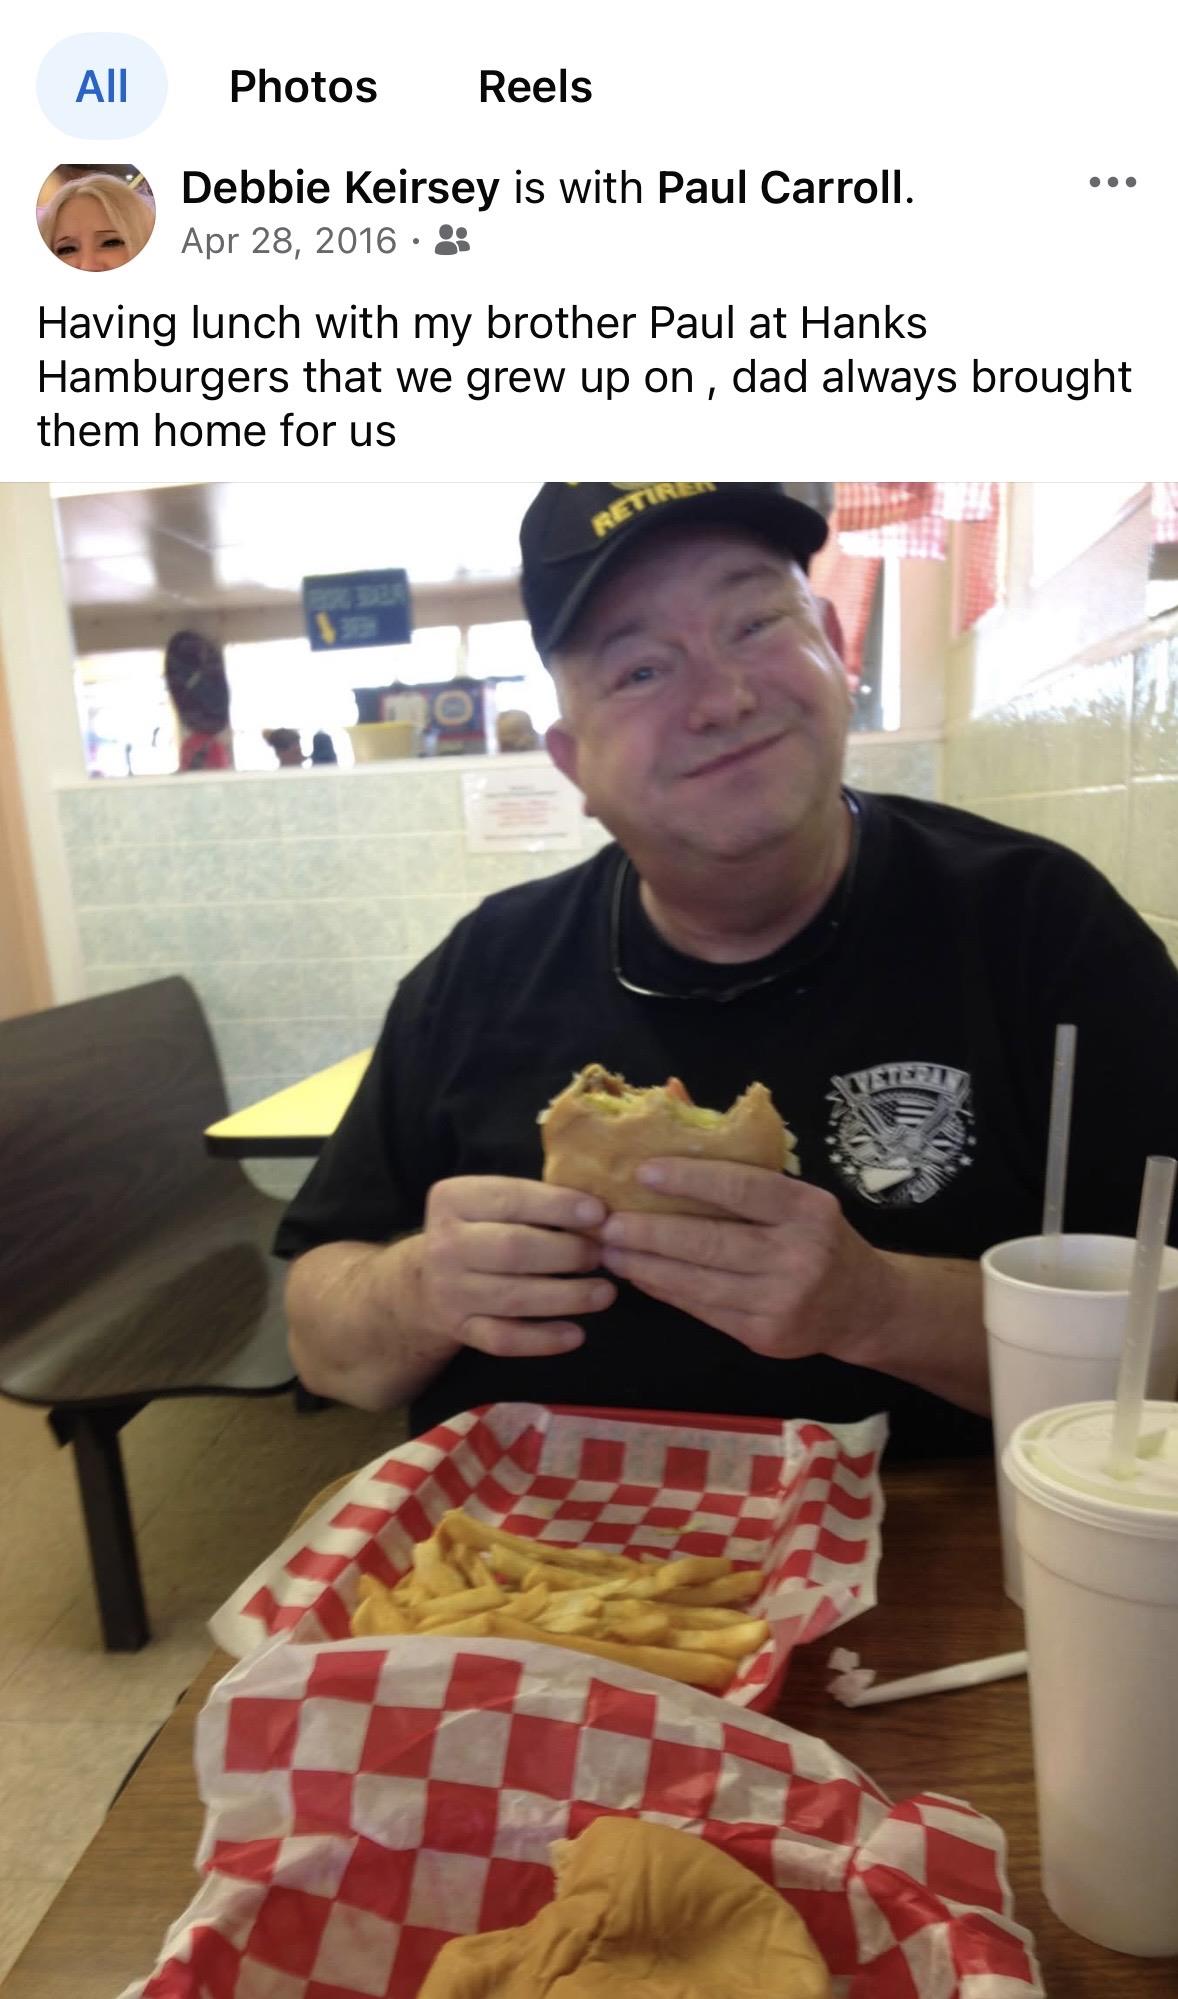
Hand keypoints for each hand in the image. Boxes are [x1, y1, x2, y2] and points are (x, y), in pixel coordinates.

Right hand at [411, 1175, 615, 1359]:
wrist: (424, 1284)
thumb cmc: (478, 1232)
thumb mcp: (490, 1204)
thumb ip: (534, 1202)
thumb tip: (597, 1213)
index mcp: (453, 1200)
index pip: (511, 1198)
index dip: (557, 1206)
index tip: (599, 1213)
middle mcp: (444, 1245)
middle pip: (513, 1248)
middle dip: (566, 1253)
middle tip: (602, 1256)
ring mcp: (449, 1291)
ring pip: (513, 1297)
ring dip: (566, 1297)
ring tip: (605, 1293)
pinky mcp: (460, 1329)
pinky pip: (504, 1339)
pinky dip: (542, 1340)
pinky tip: (576, 1335)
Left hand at [597, 1158, 889, 1363]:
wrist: (865, 1306)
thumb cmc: (818, 1236)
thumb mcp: (798, 1195)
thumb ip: (739, 1160)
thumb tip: (673, 1096)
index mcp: (807, 1209)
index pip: (742, 1188)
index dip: (690, 1179)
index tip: (642, 1172)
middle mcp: (798, 1255)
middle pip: (711, 1242)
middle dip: (651, 1233)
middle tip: (605, 1223)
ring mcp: (781, 1301)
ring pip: (699, 1282)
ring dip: (646, 1267)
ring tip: (608, 1251)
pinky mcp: (765, 1336)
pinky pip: (703, 1311)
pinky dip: (666, 1291)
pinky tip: (639, 1276)